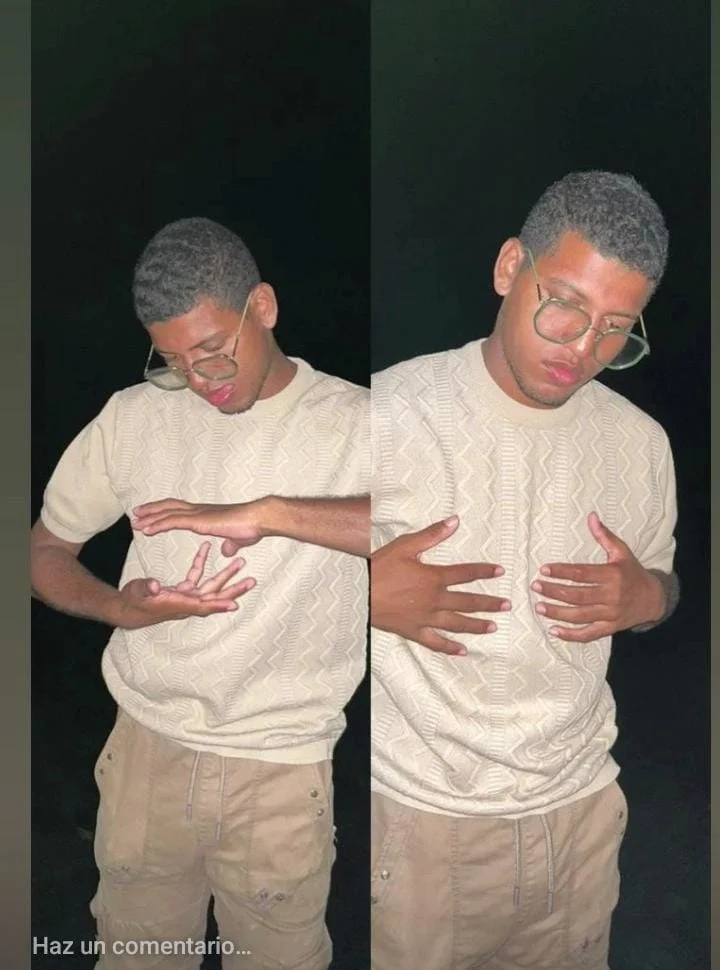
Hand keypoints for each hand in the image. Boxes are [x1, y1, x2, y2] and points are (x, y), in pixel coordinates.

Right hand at [115, 542, 255, 629]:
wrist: (127, 610)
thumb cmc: (133, 602)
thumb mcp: (137, 593)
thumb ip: (145, 588)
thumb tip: (153, 586)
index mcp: (178, 604)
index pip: (202, 606)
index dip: (218, 606)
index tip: (234, 604)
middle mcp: (187, 602)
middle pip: (214, 597)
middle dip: (233, 590)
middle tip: (251, 581)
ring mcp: (187, 596)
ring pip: (211, 586)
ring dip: (226, 575)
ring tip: (240, 562)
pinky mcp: (183, 590)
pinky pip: (196, 575)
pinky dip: (202, 562)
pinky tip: (206, 547)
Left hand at [131, 499, 265, 556]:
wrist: (258, 518)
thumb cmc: (252, 527)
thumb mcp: (237, 539)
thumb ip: (229, 544)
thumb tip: (226, 550)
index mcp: (206, 514)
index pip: (180, 510)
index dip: (165, 511)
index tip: (153, 513)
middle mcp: (199, 511)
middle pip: (169, 507)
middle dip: (152, 509)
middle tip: (136, 512)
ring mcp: (197, 514)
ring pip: (166, 513)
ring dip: (149, 517)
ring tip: (134, 520)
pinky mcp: (198, 521)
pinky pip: (172, 522)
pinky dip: (157, 525)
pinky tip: (146, 529)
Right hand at [371, 516, 507, 655]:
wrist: (360, 593)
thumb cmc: (380, 567)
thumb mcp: (405, 545)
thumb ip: (432, 535)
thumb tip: (455, 522)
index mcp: (434, 578)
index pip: (466, 574)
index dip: (485, 571)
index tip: (501, 571)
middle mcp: (435, 600)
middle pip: (468, 602)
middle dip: (489, 603)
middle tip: (507, 605)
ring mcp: (425, 618)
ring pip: (457, 624)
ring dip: (477, 625)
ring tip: (493, 627)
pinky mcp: (414, 631)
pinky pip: (436, 642)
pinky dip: (450, 647)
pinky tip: (463, 651)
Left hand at [531, 512, 664, 642]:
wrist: (653, 599)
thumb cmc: (632, 572)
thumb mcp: (622, 552)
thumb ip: (604, 536)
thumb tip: (591, 516)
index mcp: (612, 575)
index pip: (582, 574)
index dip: (562, 572)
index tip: (544, 569)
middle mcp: (611, 596)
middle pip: (578, 595)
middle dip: (555, 591)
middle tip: (536, 586)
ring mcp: (610, 614)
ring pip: (580, 616)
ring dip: (558, 613)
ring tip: (539, 607)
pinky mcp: (610, 628)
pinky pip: (588, 634)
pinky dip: (571, 635)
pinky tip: (554, 631)